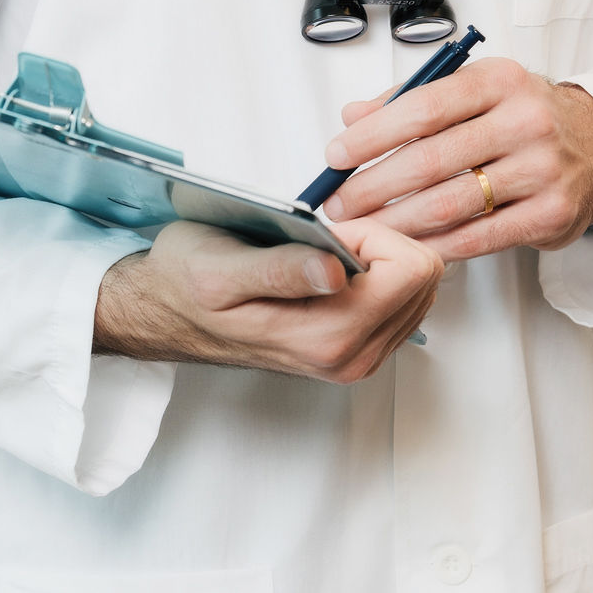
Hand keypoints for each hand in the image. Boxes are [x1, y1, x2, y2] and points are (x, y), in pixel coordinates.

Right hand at [93, 217, 441, 384]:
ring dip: (377, 259)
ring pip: (419, 288)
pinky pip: (402, 300)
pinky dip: (376, 274)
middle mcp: (353, 357)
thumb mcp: (221, 267)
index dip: (371, 235)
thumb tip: (338, 272)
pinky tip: (328, 270)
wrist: (168, 313)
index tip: (324, 234)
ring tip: (317, 257)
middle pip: (423, 277)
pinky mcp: (360, 349)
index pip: (410, 270)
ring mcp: (360, 358)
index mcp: (329, 338)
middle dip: (377, 244)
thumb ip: (283, 271)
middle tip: (318, 244)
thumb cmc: (188, 281)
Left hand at [320, 59, 592, 260]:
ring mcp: (542, 170)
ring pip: (452, 203)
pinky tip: (409, 248)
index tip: (337, 154)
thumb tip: (352, 117)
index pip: (424, 106)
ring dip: (397, 222)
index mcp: (499, 81)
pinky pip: (480, 237)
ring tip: (364, 230)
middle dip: (375, 185)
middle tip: (341, 202)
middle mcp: (525, 121)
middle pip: (432, 159)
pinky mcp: (551, 215)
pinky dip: (438, 245)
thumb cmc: (525, 117)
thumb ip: (412, 100)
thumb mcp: (477, 90)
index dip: (373, 134)